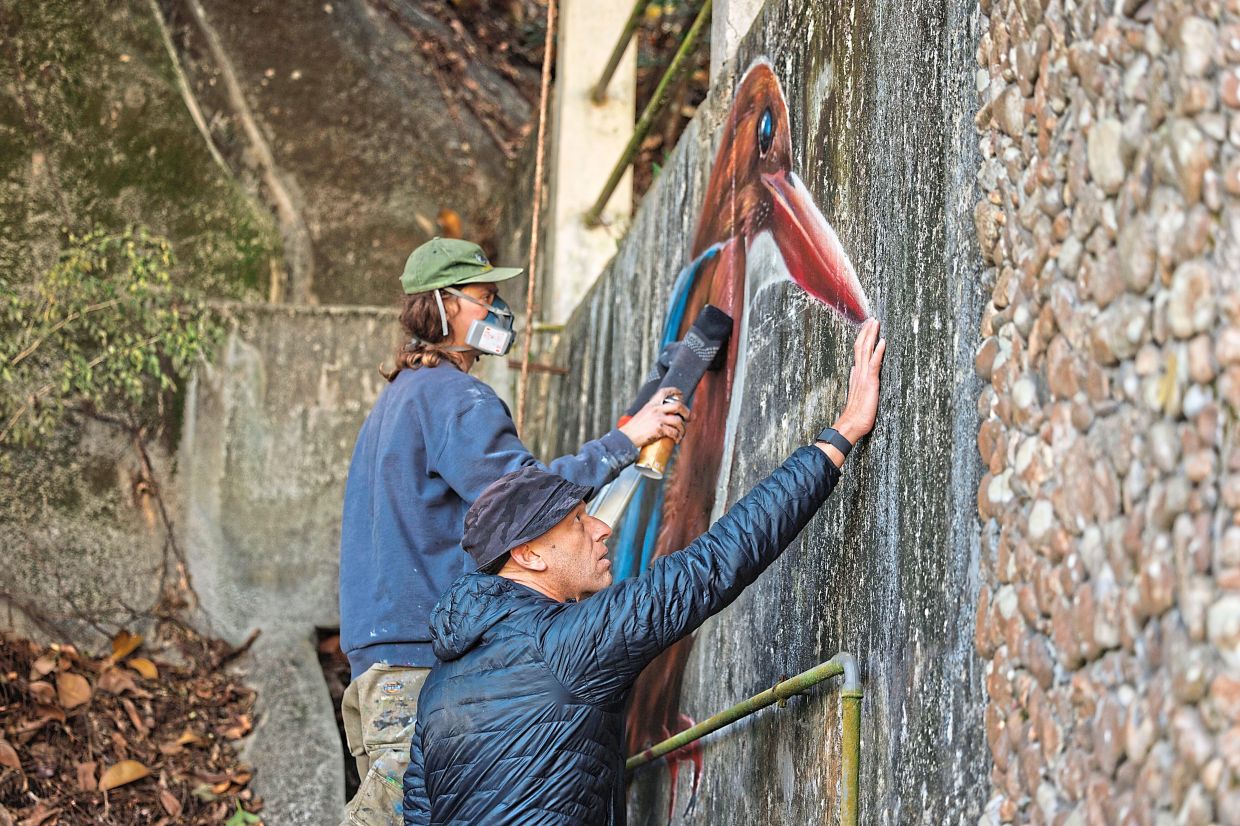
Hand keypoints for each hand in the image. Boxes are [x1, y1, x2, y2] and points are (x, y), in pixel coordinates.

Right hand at [619, 387, 691, 447]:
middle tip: (689, 418)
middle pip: (678, 405)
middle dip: (687, 412)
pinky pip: (674, 432)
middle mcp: (655, 409)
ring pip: (678, 421)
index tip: (681, 395)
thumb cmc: (633, 429)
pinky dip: (677, 437)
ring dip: (683, 429)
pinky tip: (676, 440)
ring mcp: (658, 419)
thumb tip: (665, 417)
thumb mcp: (643, 415)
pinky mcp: (659, 429)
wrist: (626, 437)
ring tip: (681, 434)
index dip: (675, 391)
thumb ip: (653, 413)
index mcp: (651, 404)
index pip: (664, 392)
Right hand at [819, 319, 884, 461]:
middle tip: (872, 319)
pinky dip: (878, 351)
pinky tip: (882, 341)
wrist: (851, 425)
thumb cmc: (855, 414)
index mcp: (856, 375)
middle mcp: (858, 373)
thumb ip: (854, 380)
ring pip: (866, 351)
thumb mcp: (856, 394)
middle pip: (861, 347)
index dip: (862, 338)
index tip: (867, 327)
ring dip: (871, 335)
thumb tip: (853, 369)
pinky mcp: (870, 382)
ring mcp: (863, 376)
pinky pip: (873, 363)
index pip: (858, 352)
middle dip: (866, 332)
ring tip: (875, 323)